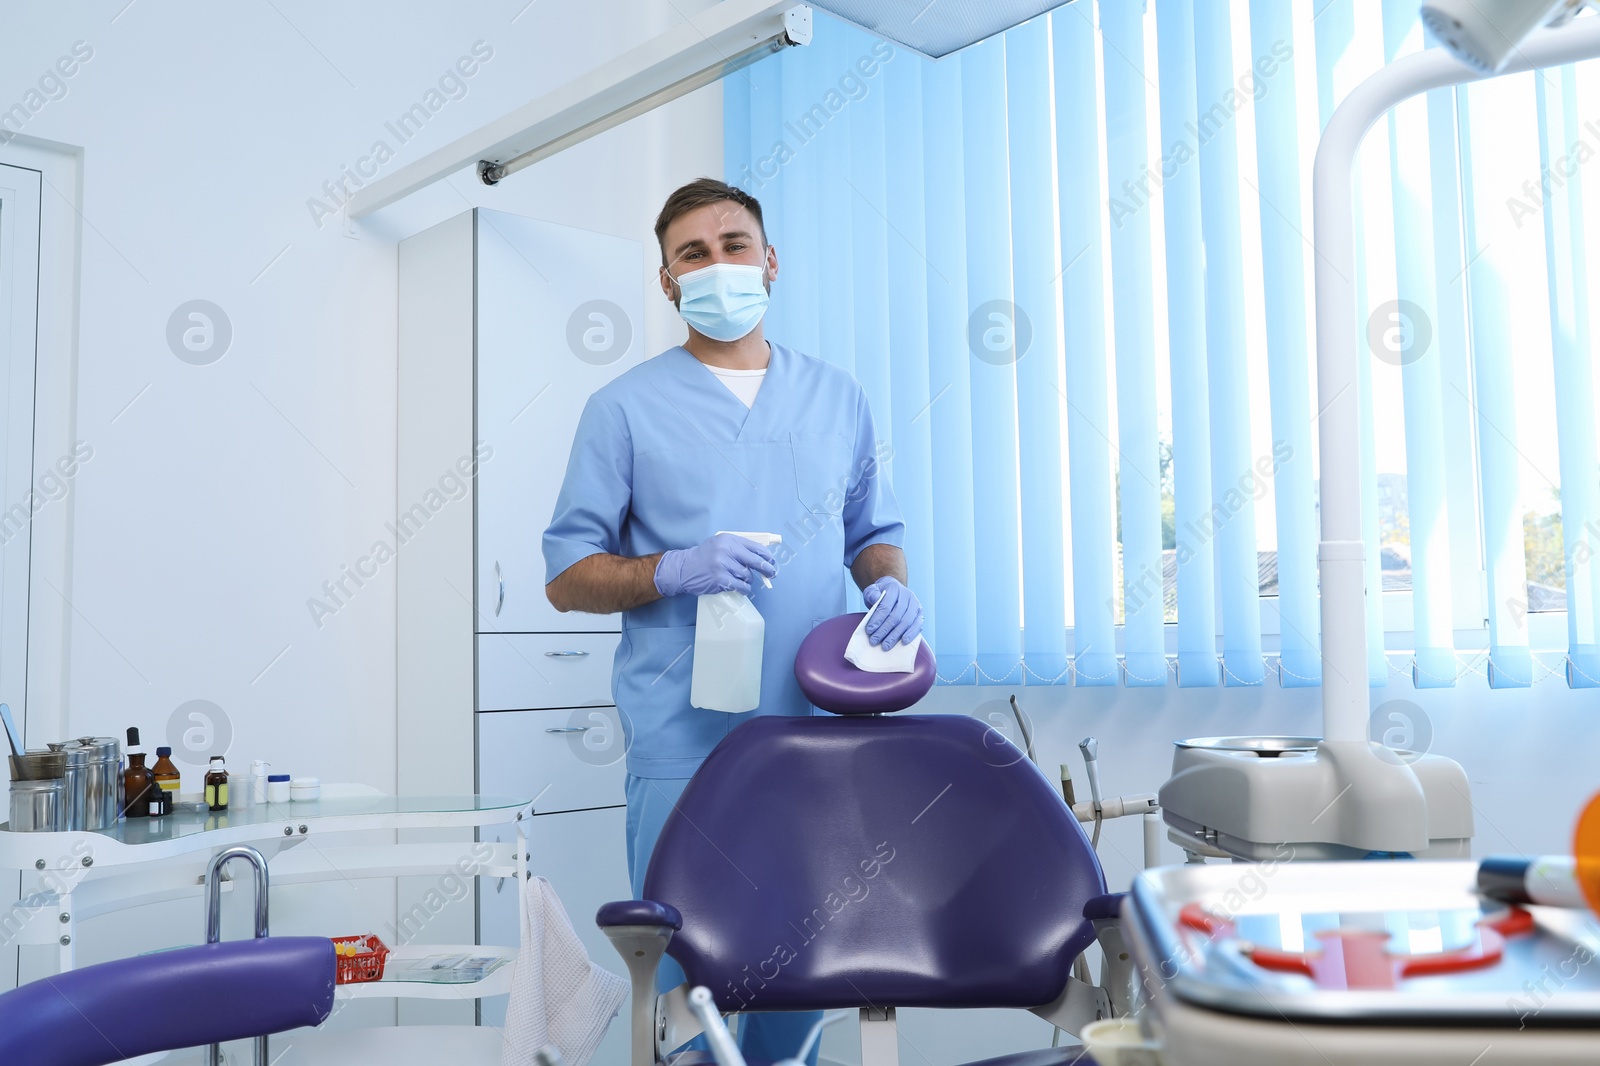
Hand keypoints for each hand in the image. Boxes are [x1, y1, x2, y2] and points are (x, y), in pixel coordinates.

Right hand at [654, 534, 777, 597]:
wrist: (684, 568)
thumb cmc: (705, 557)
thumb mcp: (720, 544)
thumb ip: (738, 547)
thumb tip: (762, 555)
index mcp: (728, 540)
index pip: (755, 547)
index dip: (766, 555)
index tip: (772, 561)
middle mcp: (726, 551)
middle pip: (755, 561)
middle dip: (766, 569)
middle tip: (772, 573)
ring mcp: (723, 566)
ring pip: (747, 575)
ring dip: (747, 580)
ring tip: (740, 579)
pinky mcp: (720, 580)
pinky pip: (741, 586)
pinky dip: (744, 588)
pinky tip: (741, 587)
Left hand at [863, 576, 922, 648]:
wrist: (892, 592)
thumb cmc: (880, 594)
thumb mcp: (871, 591)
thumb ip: (871, 594)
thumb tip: (876, 600)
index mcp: (894, 588)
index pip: (886, 606)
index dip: (878, 619)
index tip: (869, 630)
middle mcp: (907, 595)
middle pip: (896, 616)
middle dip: (884, 630)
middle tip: (874, 640)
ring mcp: (916, 605)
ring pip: (906, 622)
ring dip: (895, 635)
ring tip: (885, 645)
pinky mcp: (920, 614)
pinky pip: (917, 625)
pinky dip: (911, 634)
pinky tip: (903, 642)